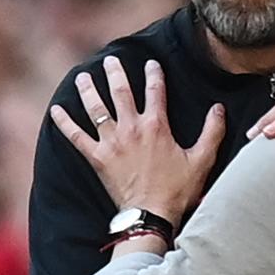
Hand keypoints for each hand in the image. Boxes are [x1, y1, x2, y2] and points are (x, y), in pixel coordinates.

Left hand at [50, 57, 225, 226]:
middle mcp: (131, 128)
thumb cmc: (178, 190)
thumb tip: (218, 108)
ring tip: (82, 76)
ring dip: (88, 90)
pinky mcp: (97, 157)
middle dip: (115, 72)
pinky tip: (55, 110)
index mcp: (156, 126)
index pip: (155, 90)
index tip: (151, 62)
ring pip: (96, 108)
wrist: (150, 214)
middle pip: (120, 92)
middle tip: (110, 59)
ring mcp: (111, 142)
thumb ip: (212, 132)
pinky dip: (65, 123)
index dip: (153, 74)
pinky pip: (76, 136)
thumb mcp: (202, 160)